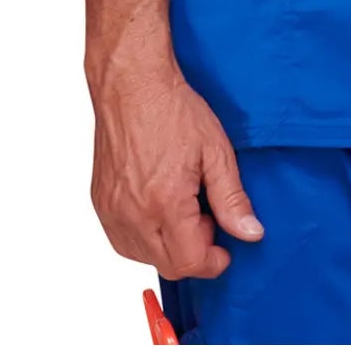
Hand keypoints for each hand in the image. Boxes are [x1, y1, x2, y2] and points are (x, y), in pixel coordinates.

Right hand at [88, 63, 263, 280]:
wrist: (131, 84)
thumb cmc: (172, 109)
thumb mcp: (216, 151)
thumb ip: (232, 199)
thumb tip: (250, 233)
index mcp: (165, 203)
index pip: (189, 263)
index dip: (214, 261)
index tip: (225, 247)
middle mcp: (133, 213)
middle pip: (167, 265)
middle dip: (194, 252)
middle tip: (206, 216)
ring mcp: (112, 210)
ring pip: (143, 257)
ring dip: (168, 246)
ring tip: (182, 207)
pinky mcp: (100, 203)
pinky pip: (123, 240)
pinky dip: (144, 236)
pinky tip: (159, 208)